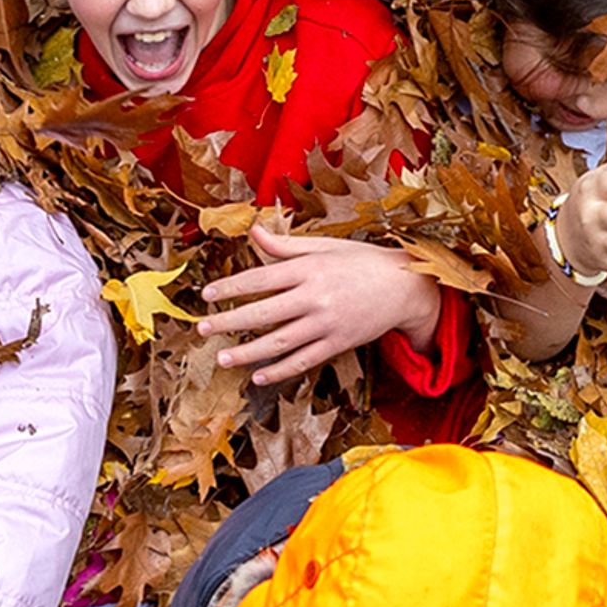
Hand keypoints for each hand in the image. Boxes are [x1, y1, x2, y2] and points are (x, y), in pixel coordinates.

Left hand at [199, 230, 441, 382]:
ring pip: (280, 342)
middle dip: (230, 322)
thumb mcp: (324, 247)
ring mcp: (326, 323)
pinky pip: (303, 361)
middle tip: (202, 329)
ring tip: (223, 357)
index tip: (207, 295)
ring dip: (248, 352)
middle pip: (264, 313)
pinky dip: (279, 370)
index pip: (260, 278)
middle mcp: (315, 296)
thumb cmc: (360, 262)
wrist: (403, 287)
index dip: (231, 287)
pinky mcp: (337, 344)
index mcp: (309, 268)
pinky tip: (258, 376)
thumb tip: (252, 231)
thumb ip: (285, 245)